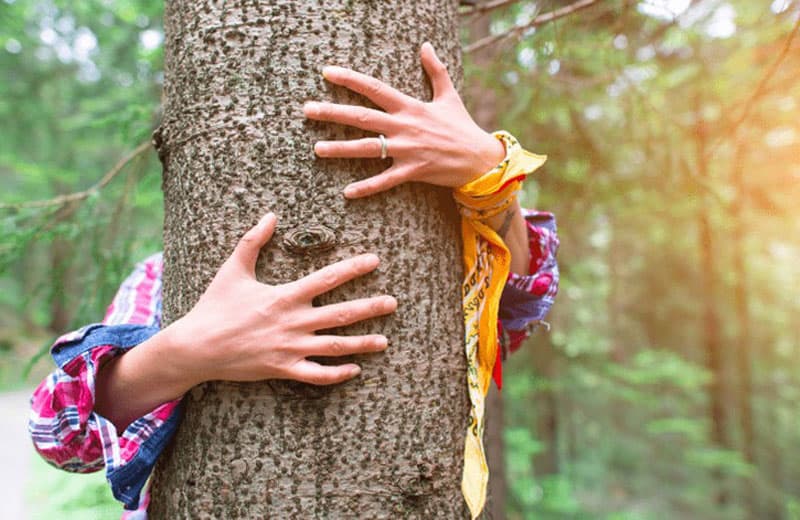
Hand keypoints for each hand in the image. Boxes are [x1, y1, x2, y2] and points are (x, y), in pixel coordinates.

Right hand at [165, 212, 396, 385]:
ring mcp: (290, 348)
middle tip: (393, 302)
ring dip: (361, 344)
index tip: (374, 261)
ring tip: (384, 341)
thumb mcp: (233, 269)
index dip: (353, 269)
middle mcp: (292, 322)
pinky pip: (316, 375)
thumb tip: (271, 215)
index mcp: (284, 296)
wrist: (196, 347)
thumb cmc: (215, 306)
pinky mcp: (283, 369)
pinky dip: (337, 374)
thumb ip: (253, 241)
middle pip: (340, 314)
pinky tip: (355, 370)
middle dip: (369, 307)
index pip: (326, 279)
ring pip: (334, 346)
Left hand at [303, 42, 504, 197]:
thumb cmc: (462, 127)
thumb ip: (435, 70)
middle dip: (332, 112)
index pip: (374, 88)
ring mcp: (407, 150)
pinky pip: (385, 180)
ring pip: (368, 149)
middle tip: (307, 110)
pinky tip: (347, 192)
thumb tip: (426, 46)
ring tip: (317, 148)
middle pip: (362, 117)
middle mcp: (404, 126)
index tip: (327, 72)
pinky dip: (367, 187)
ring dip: (340, 149)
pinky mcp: (413, 171)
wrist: (480, 158)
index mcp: (410, 106)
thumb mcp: (448, 95)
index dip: (350, 79)